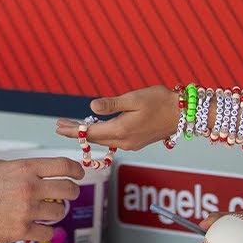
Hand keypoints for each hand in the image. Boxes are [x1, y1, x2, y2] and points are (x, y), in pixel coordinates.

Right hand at [0, 157, 83, 242]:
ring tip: (43, 212)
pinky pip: (47, 233)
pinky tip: (35, 228)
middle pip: (68, 190)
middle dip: (72, 192)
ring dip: (54, 213)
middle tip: (68, 195)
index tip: (78, 174)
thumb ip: (23, 170)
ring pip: (59, 213)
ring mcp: (26, 210)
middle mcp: (29, 188)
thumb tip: (43, 173)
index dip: (76, 170)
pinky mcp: (21, 231)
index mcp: (24, 168)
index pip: (63, 165)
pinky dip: (43, 231)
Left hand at [53, 85, 181, 149]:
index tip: (58, 126)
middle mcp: (125, 141)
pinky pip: (113, 140)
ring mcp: (131, 144)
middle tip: (59, 126)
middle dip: (76, 132)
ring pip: (103, 140)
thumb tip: (91, 107)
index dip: (73, 130)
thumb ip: (112, 104)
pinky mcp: (137, 142)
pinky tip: (96, 128)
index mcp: (122, 130)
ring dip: (88, 134)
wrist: (184, 114)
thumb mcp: (134, 98)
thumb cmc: (161, 101)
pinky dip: (101, 134)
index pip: (90, 132)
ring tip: (73, 126)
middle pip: (94, 138)